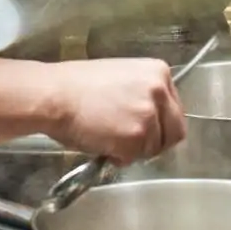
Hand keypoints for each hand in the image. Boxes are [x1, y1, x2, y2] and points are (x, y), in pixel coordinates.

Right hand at [44, 59, 186, 162]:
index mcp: (159, 72)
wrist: (55, 94)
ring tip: (108, 138)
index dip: (159, 123)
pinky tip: (103, 144)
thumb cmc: (78, 84)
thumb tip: (150, 117)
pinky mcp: (136, 138)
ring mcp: (149, 115)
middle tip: (133, 144)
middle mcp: (160, 91)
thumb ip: (143, 93)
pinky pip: (135, 157)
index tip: (144, 128)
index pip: (174, 108)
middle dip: (155, 142)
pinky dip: (120, 157)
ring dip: (134, 150)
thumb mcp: (122, 77)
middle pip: (175, 130)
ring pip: (154, 147)